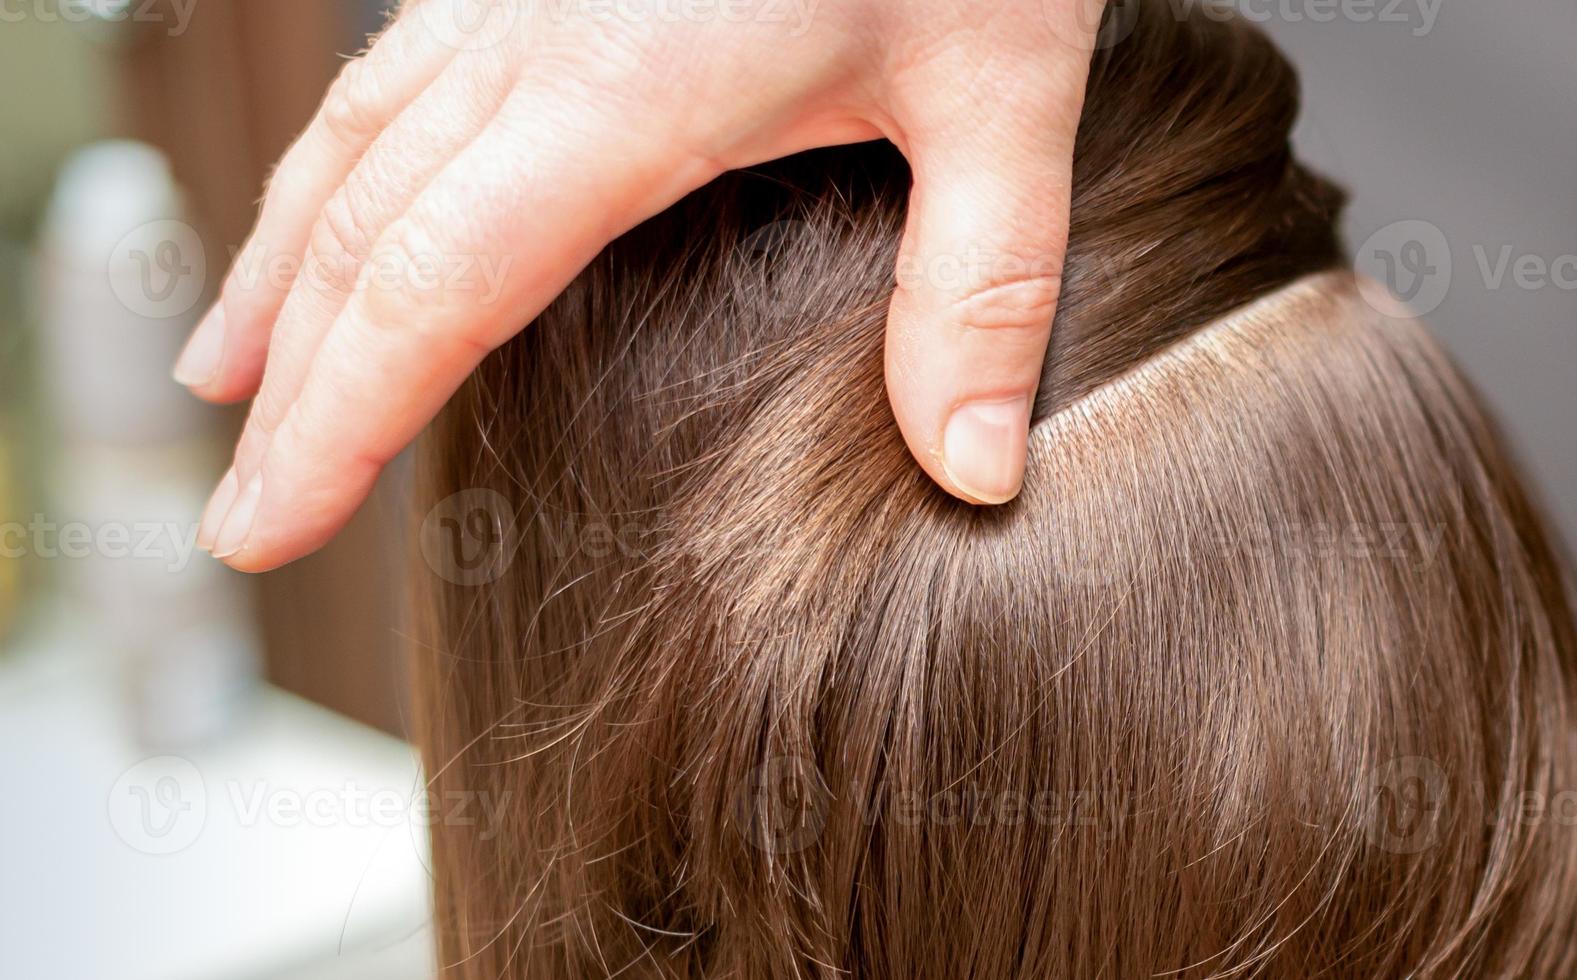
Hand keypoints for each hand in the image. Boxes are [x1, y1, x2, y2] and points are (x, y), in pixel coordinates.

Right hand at [175, 0, 1103, 569]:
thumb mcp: (1008, 90)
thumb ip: (984, 285)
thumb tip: (974, 471)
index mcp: (627, 85)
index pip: (435, 286)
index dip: (340, 422)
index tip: (268, 526)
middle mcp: (538, 28)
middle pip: (362, 229)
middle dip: (291, 384)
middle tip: (242, 514)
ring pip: (354, 135)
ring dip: (282, 268)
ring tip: (232, 379)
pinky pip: (399, 68)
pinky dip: (337, 162)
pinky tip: (335, 204)